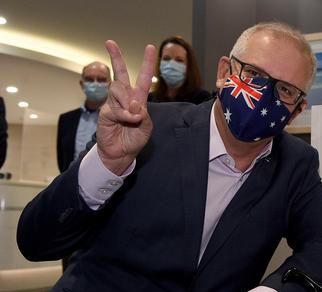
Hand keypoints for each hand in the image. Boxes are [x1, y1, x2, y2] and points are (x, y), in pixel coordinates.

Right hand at [97, 40, 155, 174]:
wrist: (121, 153)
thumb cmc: (135, 139)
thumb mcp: (146, 127)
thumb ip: (143, 114)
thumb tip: (134, 103)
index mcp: (138, 99)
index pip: (143, 78)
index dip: (147, 63)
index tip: (150, 47)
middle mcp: (125, 98)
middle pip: (119, 73)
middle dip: (115, 57)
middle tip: (110, 42)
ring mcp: (113, 103)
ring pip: (118, 88)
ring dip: (127, 100)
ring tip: (132, 116)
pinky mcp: (105, 111)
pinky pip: (116, 107)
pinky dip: (124, 114)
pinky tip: (127, 120)